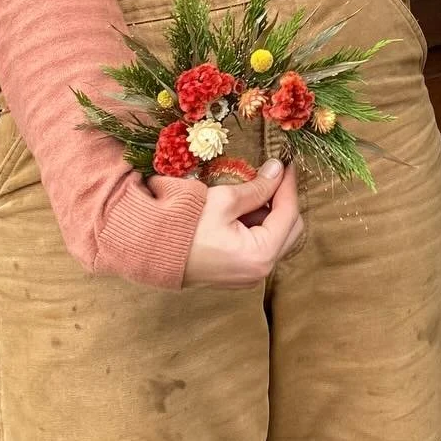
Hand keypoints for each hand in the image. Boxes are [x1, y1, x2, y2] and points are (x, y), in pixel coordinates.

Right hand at [177, 158, 304, 288]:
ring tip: (253, 191)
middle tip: (271, 176)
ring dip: (270, 214)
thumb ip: (258, 187)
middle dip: (282, 201)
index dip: (288, 185)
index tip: (286, 164)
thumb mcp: (224, 200)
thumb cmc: (186, 225)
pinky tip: (242, 210)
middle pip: (289, 230)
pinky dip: (258, 227)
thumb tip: (277, 170)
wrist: (151, 252)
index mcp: (260, 255)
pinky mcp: (238, 275)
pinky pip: (260, 248)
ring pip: (276, 239)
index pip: (288, 213)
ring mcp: (250, 277)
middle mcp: (260, 272)